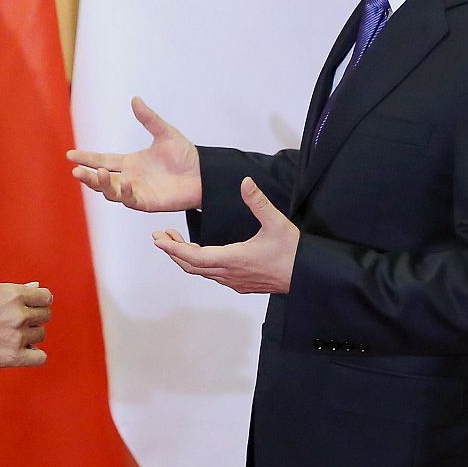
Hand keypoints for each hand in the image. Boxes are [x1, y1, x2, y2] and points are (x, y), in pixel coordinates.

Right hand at [0, 280, 51, 367]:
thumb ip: (15, 288)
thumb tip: (35, 288)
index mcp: (13, 294)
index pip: (46, 297)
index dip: (40, 301)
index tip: (35, 306)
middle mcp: (18, 315)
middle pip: (45, 315)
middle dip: (35, 316)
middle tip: (20, 320)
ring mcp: (17, 336)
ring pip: (41, 335)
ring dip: (31, 335)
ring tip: (13, 335)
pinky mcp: (13, 356)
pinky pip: (40, 357)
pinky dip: (34, 354)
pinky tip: (23, 350)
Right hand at [68, 96, 201, 212]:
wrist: (204, 174)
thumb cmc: (186, 155)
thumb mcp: (165, 133)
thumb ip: (148, 118)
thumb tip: (135, 98)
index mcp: (130, 162)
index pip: (103, 160)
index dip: (87, 158)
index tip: (70, 155)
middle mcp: (130, 178)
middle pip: (102, 179)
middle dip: (88, 176)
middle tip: (76, 171)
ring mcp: (137, 192)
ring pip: (111, 192)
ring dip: (103, 185)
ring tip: (99, 174)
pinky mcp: (148, 203)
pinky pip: (131, 200)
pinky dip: (125, 193)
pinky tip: (126, 182)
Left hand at [152, 178, 297, 293]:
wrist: (309, 276)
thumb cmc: (294, 252)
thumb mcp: (276, 222)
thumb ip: (258, 201)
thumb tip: (245, 181)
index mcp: (233, 259)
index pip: (193, 256)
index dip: (173, 248)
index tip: (158, 240)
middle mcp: (230, 274)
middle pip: (191, 266)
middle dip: (173, 251)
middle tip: (161, 237)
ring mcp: (235, 281)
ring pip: (201, 272)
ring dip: (186, 258)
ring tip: (176, 242)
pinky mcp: (241, 284)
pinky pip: (213, 276)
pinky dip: (200, 264)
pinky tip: (202, 254)